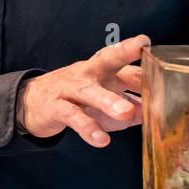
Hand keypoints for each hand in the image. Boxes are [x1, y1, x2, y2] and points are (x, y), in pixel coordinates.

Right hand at [17, 35, 148, 146]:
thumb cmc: (76, 98)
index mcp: (102, 69)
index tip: (156, 53)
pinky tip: (101, 139)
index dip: (143, 60)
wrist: (32, 102)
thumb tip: (153, 115)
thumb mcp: (103, 97)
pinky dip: (88, 127)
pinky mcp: (57, 107)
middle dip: (122, 52)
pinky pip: (74, 116)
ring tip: (126, 112)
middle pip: (106, 59)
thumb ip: (129, 104)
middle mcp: (88, 73)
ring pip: (90, 91)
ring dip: (108, 101)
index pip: (126, 62)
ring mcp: (71, 88)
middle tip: (139, 48)